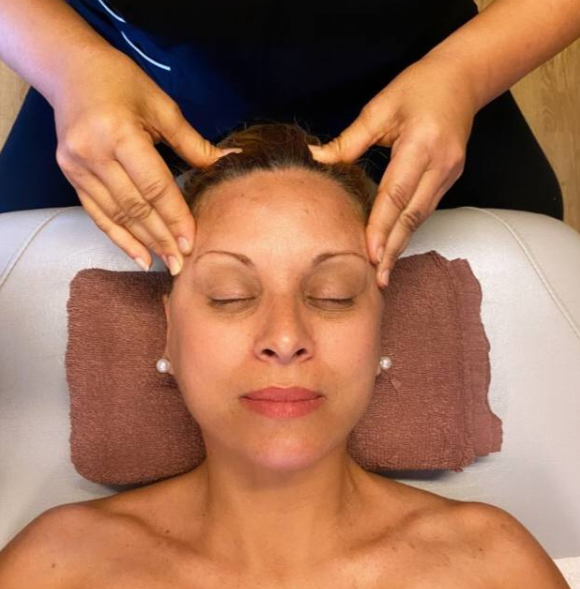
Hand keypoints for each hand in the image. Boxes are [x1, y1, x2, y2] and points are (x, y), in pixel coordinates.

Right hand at [53, 47, 237, 274]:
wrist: (70, 70)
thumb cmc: (122, 82)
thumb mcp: (162, 107)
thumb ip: (192, 143)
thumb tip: (228, 162)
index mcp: (119, 133)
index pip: (154, 186)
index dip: (175, 217)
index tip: (192, 242)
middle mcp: (93, 154)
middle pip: (135, 206)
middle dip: (161, 238)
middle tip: (181, 264)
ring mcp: (77, 167)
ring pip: (116, 215)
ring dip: (142, 243)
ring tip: (165, 264)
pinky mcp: (70, 175)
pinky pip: (97, 214)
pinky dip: (118, 237)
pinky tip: (137, 256)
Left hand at [308, 53, 477, 287]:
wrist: (462, 79)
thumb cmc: (418, 87)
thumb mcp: (381, 107)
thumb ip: (350, 140)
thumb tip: (316, 159)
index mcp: (421, 144)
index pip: (397, 194)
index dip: (382, 226)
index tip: (370, 254)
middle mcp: (440, 164)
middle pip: (412, 215)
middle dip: (393, 249)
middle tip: (379, 280)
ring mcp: (448, 173)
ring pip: (421, 217)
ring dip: (401, 244)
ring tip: (384, 272)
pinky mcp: (449, 178)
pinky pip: (425, 209)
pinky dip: (408, 229)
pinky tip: (394, 246)